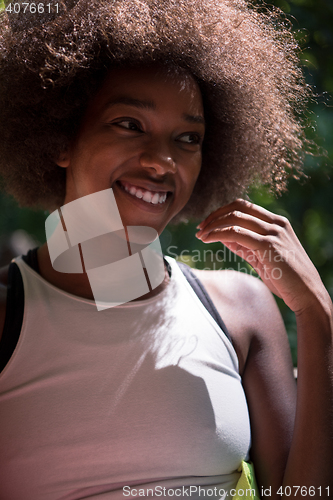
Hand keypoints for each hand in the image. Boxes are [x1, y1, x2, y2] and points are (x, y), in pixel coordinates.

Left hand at [196, 199, 324, 312]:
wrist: (307, 295)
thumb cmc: (286, 279)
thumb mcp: (262, 257)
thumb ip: (245, 245)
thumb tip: (224, 237)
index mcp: (276, 222)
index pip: (244, 206)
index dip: (222, 212)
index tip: (207, 224)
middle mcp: (276, 223)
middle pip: (238, 207)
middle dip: (215, 216)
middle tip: (200, 228)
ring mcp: (273, 233)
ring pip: (235, 218)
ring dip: (213, 225)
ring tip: (200, 235)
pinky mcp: (269, 245)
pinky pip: (236, 233)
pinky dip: (218, 234)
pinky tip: (208, 240)